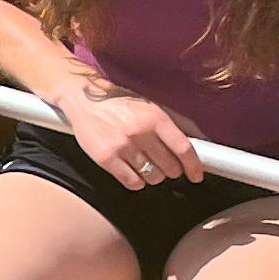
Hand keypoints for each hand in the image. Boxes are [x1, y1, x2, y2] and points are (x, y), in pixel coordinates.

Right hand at [58, 86, 200, 190]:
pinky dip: (137, 182)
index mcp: (154, 116)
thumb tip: (194, 140)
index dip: (193, 165)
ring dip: (153, 176)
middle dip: (171, 170)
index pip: (182, 147)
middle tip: (166, 167)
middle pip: (169, 166)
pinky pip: (131, 182)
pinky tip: (133, 173)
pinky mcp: (106, 158)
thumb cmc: (116, 101)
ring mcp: (123, 146)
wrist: (82, 98)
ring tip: (147, 167)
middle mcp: (140, 132)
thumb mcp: (147, 105)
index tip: (196, 175)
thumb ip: (169, 123)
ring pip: (152, 176)